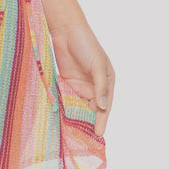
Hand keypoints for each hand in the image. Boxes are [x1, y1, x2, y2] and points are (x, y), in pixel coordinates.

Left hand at [49, 21, 114, 137]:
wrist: (66, 30)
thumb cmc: (87, 44)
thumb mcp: (98, 65)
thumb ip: (100, 86)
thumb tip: (103, 107)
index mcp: (107, 83)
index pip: (105, 106)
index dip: (102, 120)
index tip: (98, 134)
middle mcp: (94, 87)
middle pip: (91, 109)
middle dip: (88, 122)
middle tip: (83, 138)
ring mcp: (80, 85)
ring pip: (78, 106)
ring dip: (75, 117)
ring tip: (71, 133)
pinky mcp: (66, 83)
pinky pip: (66, 98)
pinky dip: (64, 108)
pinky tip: (61, 118)